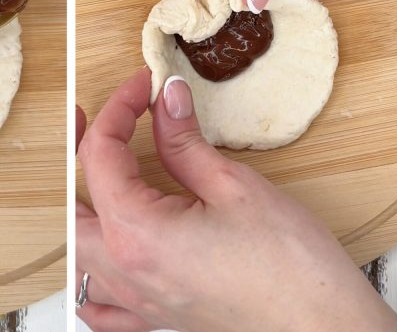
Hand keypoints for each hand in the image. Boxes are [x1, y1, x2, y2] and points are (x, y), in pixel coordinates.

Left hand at [76, 70, 396, 331]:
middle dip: (79, 155)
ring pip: (80, 254)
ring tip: (95, 177)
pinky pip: (103, 307)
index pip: (102, 156)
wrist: (321, 328)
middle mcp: (127, 272)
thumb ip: (186, 142)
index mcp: (138, 233)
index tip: (143, 87)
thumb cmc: (290, 267)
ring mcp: (140, 302)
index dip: (119, 110)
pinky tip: (98, 266)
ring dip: (82, 209)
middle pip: (75, 205)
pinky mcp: (161, 318)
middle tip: (92, 120)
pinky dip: (91, 281)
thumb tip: (166, 102)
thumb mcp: (235, 187)